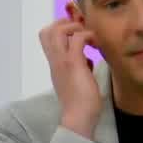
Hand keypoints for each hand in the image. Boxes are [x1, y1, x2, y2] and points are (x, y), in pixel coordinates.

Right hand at [39, 18, 102, 137]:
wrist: (78, 118)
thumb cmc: (80, 104)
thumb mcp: (77, 80)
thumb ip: (79, 68)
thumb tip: (87, 61)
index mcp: (55, 65)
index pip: (46, 39)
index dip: (60, 29)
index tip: (76, 33)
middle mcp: (55, 61)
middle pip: (46, 31)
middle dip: (64, 24)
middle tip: (80, 30)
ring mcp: (62, 62)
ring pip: (57, 30)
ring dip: (74, 27)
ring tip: (87, 36)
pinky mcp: (73, 64)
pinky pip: (77, 39)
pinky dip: (87, 35)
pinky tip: (96, 44)